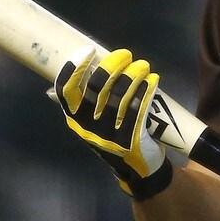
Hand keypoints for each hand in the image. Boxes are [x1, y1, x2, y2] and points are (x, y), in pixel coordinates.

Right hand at [54, 49, 172, 199]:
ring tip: (143, 65)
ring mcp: (110, 134)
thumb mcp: (93, 123)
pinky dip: (147, 90)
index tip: (88, 50)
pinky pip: (139, 107)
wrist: (138, 170)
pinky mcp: (132, 139)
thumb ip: (86, 101)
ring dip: (134, 74)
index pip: (66, 90)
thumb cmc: (113, 138)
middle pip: (97, 86)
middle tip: (125, 54)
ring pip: (121, 94)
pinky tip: (153, 80)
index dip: (75, 67)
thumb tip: (80, 70)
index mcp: (75, 120)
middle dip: (112, 64)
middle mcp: (88, 127)